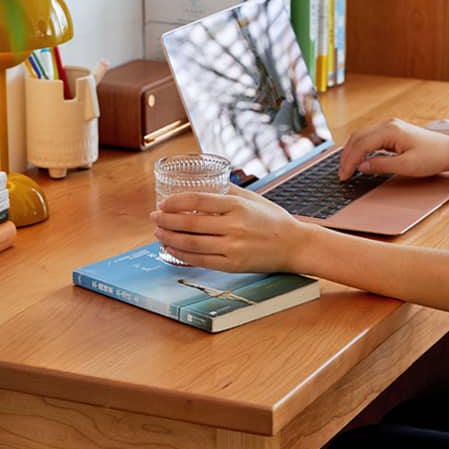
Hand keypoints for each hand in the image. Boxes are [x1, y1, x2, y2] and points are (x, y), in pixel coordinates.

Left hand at [150, 188, 306, 272]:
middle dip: (166, 220)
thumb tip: (204, 184)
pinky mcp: (232, 264)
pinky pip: (199, 260)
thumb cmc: (273, 220)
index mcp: (238, 206)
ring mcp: (232, 247)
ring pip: (191, 243)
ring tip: (158, 232)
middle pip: (189, 223)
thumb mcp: (253, 199)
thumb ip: (229, 191)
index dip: (175, 202)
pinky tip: (171, 248)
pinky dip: (181, 254)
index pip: (198, 201)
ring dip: (169, 237)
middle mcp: (233, 226)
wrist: (294, 245)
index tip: (163, 203)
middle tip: (154, 217)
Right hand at [338, 118, 448, 179]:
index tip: (344, 176)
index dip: (349, 162)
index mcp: (390, 130)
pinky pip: (370, 138)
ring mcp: (390, 127)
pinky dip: (361, 149)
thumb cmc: (433, 157)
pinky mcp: (393, 132)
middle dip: (347, 156)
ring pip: (362, 137)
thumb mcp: (406, 166)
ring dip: (352, 152)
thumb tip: (361, 166)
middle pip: (357, 138)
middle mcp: (388, 125)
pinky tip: (359, 160)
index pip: (361, 145)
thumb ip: (381, 165)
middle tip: (342, 174)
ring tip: (347, 168)